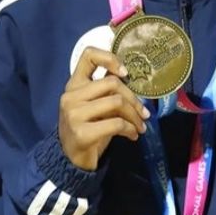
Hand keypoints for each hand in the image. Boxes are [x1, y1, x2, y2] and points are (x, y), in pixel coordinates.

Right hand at [58, 47, 149, 170]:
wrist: (72, 159)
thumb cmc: (88, 127)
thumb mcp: (95, 104)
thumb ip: (106, 89)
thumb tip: (132, 77)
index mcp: (74, 84)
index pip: (88, 55)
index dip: (110, 58)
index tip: (125, 73)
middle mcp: (71, 96)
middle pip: (112, 83)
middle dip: (134, 99)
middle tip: (144, 113)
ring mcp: (74, 114)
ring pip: (117, 102)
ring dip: (135, 116)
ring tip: (141, 126)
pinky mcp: (82, 133)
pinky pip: (116, 124)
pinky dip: (130, 129)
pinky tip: (133, 135)